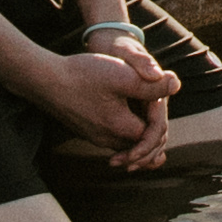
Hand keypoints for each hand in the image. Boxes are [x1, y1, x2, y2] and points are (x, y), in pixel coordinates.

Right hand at [19, 34, 173, 168]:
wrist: (45, 80)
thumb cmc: (83, 76)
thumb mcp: (123, 75)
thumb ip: (152, 85)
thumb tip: (176, 84)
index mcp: (123, 129)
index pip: (154, 133)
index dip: (162, 115)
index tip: (159, 96)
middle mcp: (109, 140)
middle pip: (141, 146)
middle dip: (155, 136)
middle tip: (163, 120)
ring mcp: (95, 137)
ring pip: (126, 144)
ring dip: (140, 140)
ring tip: (151, 131)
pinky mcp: (86, 130)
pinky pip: (112, 139)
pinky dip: (124, 137)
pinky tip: (125, 121)